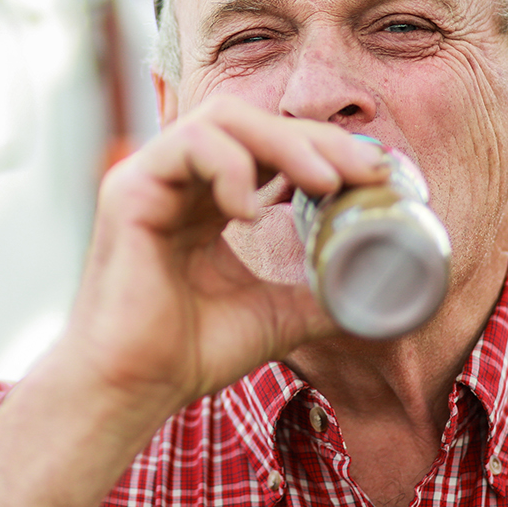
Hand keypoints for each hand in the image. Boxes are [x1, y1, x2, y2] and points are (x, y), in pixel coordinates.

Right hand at [53, 95, 388, 417]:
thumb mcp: (274, 316)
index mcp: (206, 200)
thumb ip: (316, 296)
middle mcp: (178, 180)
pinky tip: (252, 208)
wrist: (133, 388)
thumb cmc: (186, 354)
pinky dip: (229, 165)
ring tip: (323, 181)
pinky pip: (187, 144)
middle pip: (252, 122)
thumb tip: (377, 294)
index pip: (268, 147)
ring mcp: (150, 178)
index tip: (373, 176)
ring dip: (283, 142)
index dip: (323, 150)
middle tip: (365, 170)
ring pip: (221, 119)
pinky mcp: (130, 189)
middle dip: (315, 138)